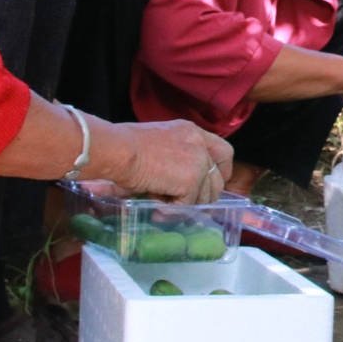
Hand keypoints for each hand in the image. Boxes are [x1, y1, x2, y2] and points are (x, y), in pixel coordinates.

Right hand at [113, 120, 233, 202]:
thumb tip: (174, 176)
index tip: (212, 184)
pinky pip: (187, 204)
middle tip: (186, 204)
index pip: (223, 151)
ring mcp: (198, 163)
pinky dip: (173, 210)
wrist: (119, 150)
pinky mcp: (191, 181)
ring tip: (164, 205)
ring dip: (186, 204)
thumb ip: (174, 153)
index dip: (221, 171)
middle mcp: (200, 145)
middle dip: (205, 195)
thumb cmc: (124, 143)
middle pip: (217, 178)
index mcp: (191, 131)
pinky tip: (158, 206)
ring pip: (204, 195)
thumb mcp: (158, 139)